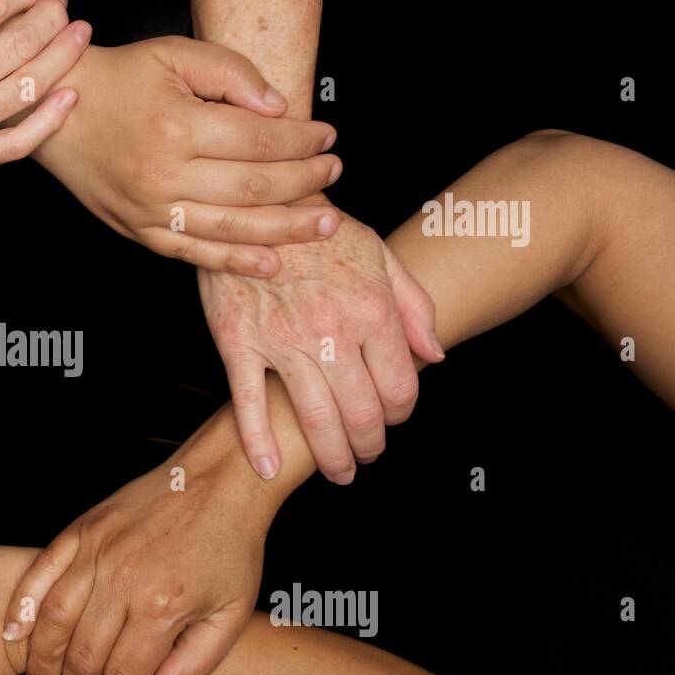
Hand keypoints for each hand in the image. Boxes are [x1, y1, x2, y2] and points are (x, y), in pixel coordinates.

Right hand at [3, 407, 274, 674]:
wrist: (220, 480)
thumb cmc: (230, 545)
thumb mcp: (231, 613)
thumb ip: (196, 662)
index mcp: (162, 606)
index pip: (123, 674)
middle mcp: (123, 580)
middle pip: (84, 655)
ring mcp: (97, 552)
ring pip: (53, 619)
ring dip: (41, 659)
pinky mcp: (82, 530)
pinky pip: (40, 573)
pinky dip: (21, 604)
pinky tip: (13, 631)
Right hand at [34, 37, 341, 275]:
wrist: (57, 113)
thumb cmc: (119, 79)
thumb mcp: (174, 54)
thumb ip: (231, 73)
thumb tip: (279, 108)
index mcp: (176, 126)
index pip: (259, 140)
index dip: (301, 141)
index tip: (326, 136)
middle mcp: (164, 174)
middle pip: (254, 187)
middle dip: (305, 182)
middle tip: (334, 172)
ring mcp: (151, 210)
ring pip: (233, 229)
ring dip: (286, 228)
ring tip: (324, 223)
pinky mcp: (141, 231)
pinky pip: (196, 254)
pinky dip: (236, 262)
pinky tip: (272, 262)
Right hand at [199, 205, 441, 482]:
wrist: (257, 203)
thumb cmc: (321, 230)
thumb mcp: (380, 254)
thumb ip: (414, 306)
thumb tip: (436, 355)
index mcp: (370, 310)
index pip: (399, 387)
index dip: (401, 413)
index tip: (393, 418)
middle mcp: (331, 331)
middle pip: (361, 413)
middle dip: (370, 445)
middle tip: (366, 455)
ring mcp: (282, 340)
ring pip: (314, 418)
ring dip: (331, 456)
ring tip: (339, 471)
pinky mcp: (238, 342)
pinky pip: (248, 402)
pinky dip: (259, 442)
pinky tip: (269, 469)